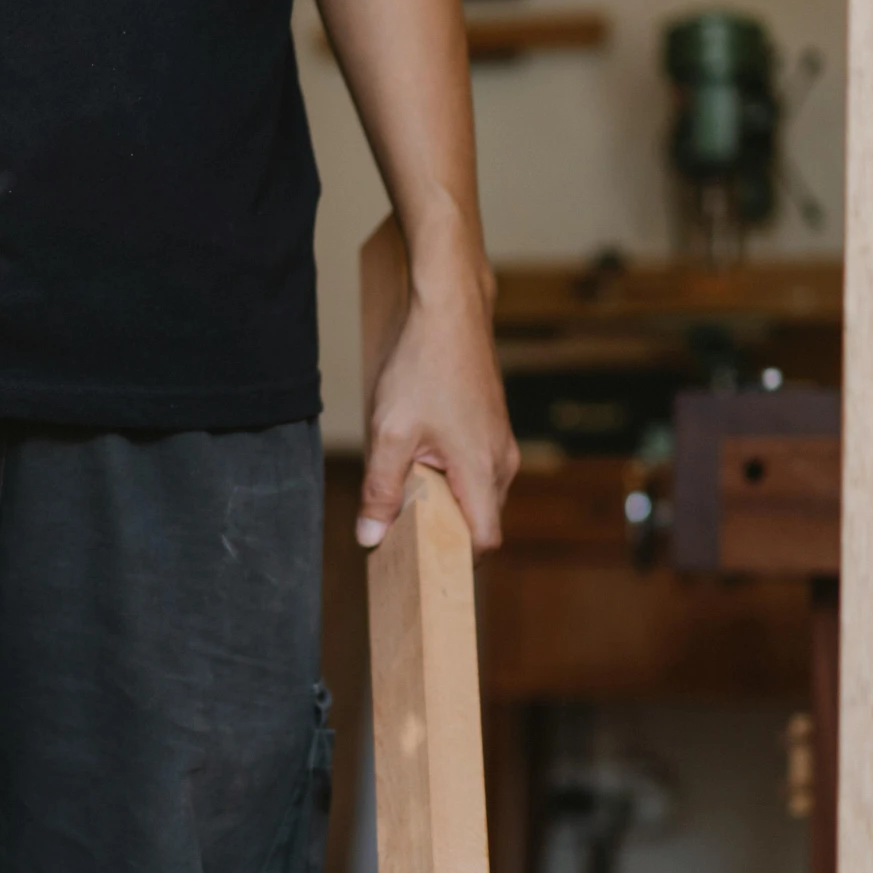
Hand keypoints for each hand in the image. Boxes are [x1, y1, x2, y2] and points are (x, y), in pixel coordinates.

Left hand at [360, 262, 517, 553]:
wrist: (450, 310)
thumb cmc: (424, 365)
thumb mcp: (390, 432)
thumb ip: (381, 489)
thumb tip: (370, 536)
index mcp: (482, 469)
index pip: (485, 541)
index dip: (454, 558)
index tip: (419, 561)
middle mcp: (502, 461)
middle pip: (479, 519)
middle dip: (441, 528)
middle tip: (398, 523)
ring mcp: (500, 443)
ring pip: (476, 493)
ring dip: (443, 497)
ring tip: (404, 482)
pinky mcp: (492, 429)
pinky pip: (474, 469)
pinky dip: (448, 475)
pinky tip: (417, 456)